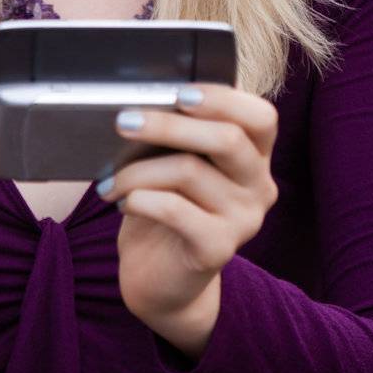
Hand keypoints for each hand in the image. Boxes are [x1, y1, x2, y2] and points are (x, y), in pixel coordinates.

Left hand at [101, 83, 278, 342]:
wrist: (162, 279)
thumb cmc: (167, 209)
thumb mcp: (176, 165)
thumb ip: (180, 137)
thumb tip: (144, 102)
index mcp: (255, 156)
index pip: (261, 116)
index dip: (222, 99)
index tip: (177, 93)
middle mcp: (259, 186)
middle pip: (227, 138)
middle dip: (169, 125)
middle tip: (124, 121)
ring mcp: (244, 219)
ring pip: (190, 171)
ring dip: (137, 170)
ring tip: (110, 181)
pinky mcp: (219, 249)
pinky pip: (175, 210)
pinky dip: (141, 199)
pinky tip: (122, 202)